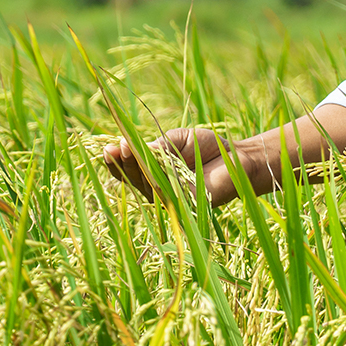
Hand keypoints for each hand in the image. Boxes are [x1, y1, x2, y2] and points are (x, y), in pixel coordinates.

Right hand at [101, 127, 244, 205]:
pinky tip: (150, 165)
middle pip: (133, 179)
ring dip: (137, 168)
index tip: (109, 146)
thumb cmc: (207, 147)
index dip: (116, 161)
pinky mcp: (185, 205)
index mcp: (152, 174)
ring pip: (146, 185)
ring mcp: (170, 199)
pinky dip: (157, 177)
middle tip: (121, 146)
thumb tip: (137, 148)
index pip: (127, 171)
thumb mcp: (178, 140)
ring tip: (131, 149)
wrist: (237, 157)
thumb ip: (160, 145)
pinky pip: (166, 192)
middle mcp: (158, 190)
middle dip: (124, 162)